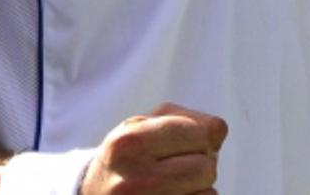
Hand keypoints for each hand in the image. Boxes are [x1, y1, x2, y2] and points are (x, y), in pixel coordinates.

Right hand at [80, 104, 227, 193]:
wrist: (92, 194)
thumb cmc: (129, 155)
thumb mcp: (144, 126)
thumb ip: (186, 120)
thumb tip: (217, 134)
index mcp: (131, 141)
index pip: (205, 133)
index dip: (203, 138)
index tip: (183, 145)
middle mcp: (132, 179)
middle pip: (207, 168)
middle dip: (201, 167)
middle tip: (177, 169)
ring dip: (199, 190)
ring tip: (171, 187)